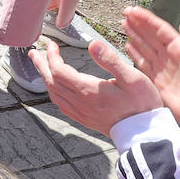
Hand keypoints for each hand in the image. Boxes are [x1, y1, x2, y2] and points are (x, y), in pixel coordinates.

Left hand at [32, 39, 163, 135]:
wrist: (146, 134)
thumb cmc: (143, 104)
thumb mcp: (133, 77)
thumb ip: (110, 59)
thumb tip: (92, 44)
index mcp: (89, 90)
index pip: (59, 71)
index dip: (52, 56)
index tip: (52, 44)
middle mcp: (81, 103)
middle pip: (51, 82)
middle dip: (41, 65)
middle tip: (34, 52)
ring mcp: (82, 113)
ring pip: (54, 94)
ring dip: (45, 78)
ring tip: (42, 67)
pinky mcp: (85, 120)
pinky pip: (62, 105)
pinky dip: (54, 92)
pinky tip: (57, 88)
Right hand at [122, 7, 179, 141]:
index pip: (161, 30)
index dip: (147, 20)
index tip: (134, 11)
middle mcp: (171, 57)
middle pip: (150, 36)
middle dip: (138, 24)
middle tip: (124, 12)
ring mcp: (162, 69)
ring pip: (145, 47)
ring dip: (134, 35)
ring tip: (123, 23)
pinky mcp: (156, 82)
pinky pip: (142, 64)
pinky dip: (134, 54)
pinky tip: (127, 45)